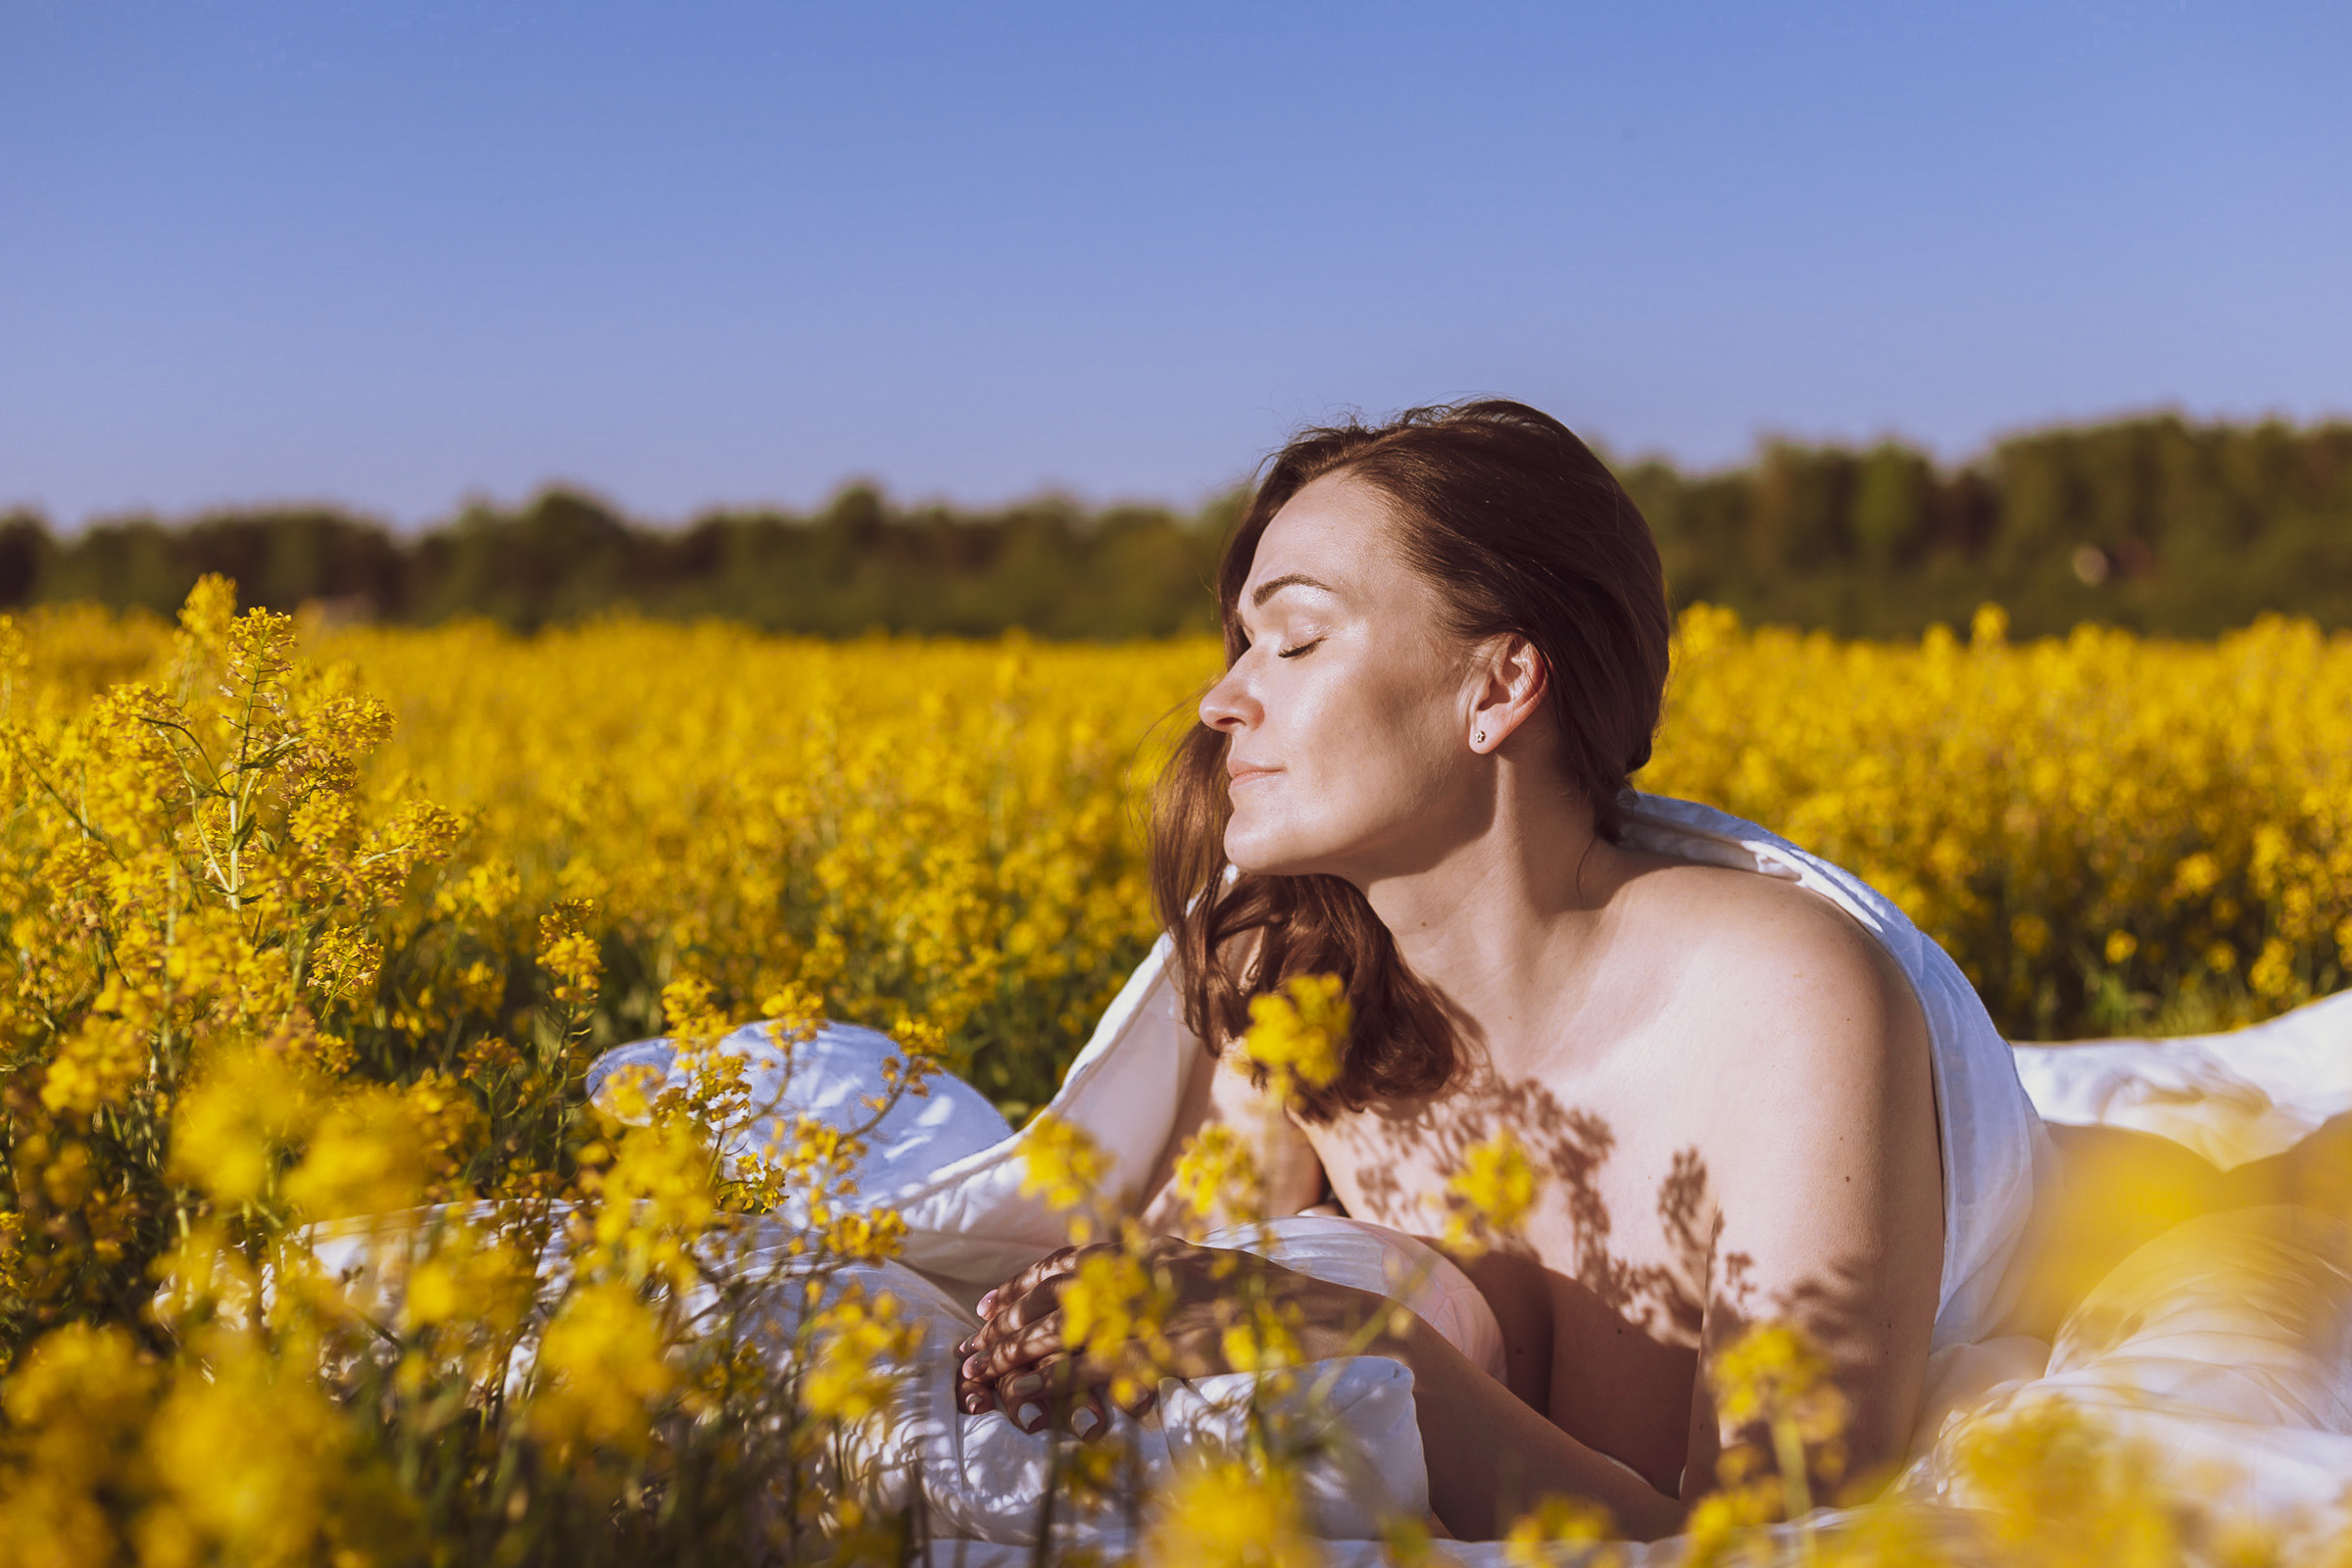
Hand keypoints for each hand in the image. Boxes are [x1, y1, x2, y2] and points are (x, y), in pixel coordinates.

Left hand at [952, 1235, 1383, 1439]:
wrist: (1332, 1325)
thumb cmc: (1284, 1311)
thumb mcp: (1223, 1278)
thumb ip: (1181, 1279)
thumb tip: (1150, 1289)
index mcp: (1165, 1253)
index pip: (1080, 1259)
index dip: (1031, 1280)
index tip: (994, 1300)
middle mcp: (1153, 1274)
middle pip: (1062, 1291)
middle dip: (1013, 1317)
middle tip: (978, 1341)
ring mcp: (1158, 1311)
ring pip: (1068, 1331)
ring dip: (1021, 1355)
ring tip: (987, 1378)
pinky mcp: (1167, 1352)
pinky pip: (1099, 1371)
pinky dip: (1059, 1388)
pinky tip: (1034, 1407)